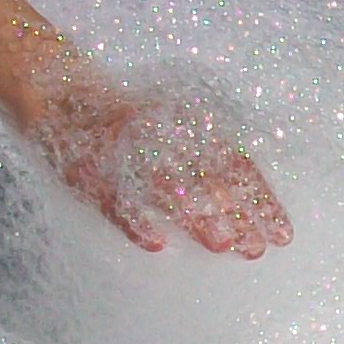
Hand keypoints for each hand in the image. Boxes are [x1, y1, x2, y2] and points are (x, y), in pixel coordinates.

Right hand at [27, 74, 291, 255]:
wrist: (61, 95)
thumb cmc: (134, 120)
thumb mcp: (180, 124)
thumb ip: (216, 157)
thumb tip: (254, 205)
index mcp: (189, 123)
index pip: (236, 163)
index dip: (260, 199)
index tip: (282, 233)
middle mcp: (161, 133)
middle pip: (207, 176)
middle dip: (235, 213)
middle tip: (256, 249)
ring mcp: (124, 151)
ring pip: (164, 185)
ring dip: (195, 216)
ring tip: (222, 245)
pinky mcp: (88, 170)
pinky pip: (113, 198)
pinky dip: (134, 220)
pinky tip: (156, 245)